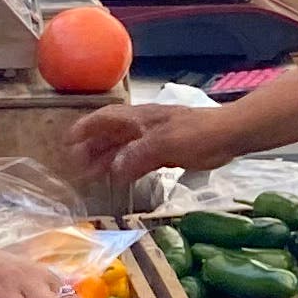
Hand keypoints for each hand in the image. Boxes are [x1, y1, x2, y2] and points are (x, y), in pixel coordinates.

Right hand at [71, 97, 225, 199]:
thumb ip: (137, 156)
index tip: (68, 141)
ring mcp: (155, 138)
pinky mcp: (167, 151)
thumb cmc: (197, 133)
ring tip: (90, 176)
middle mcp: (143, 126)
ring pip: (124, 148)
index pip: (105, 119)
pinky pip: (139, 159)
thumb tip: (112, 170)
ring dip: (107, 159)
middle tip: (75, 166)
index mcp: (139, 118)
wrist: (229, 134)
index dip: (86, 128)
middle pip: (111, 135)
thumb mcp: (165, 144)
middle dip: (92, 148)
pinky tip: (120, 179)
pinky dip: (127, 168)